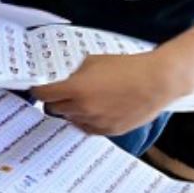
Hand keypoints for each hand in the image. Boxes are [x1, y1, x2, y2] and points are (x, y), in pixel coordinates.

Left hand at [33, 51, 190, 136]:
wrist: (156, 82)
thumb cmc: (127, 68)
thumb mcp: (93, 61)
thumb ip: (75, 73)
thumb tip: (65, 80)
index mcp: (75, 90)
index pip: (44, 95)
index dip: (38, 91)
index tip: (37, 89)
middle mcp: (82, 109)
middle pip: (54, 109)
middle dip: (53, 101)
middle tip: (58, 94)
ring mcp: (96, 122)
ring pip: (71, 120)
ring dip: (70, 111)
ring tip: (81, 100)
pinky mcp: (109, 131)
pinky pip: (88, 128)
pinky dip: (85, 120)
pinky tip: (92, 111)